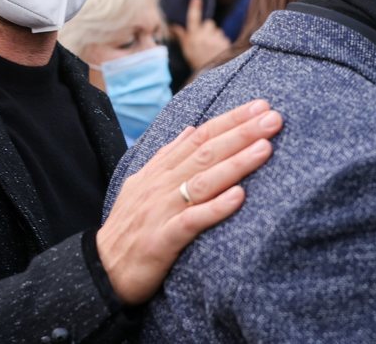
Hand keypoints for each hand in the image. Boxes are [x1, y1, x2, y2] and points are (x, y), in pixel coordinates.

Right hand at [97, 99, 281, 304]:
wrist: (102, 268)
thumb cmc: (130, 227)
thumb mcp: (143, 184)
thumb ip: (168, 157)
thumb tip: (190, 130)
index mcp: (160, 170)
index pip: (199, 136)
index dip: (230, 120)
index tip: (260, 106)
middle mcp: (162, 185)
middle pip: (206, 153)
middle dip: (241, 133)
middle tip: (273, 117)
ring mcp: (162, 211)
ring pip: (203, 182)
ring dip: (236, 163)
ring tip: (265, 148)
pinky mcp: (162, 240)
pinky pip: (192, 221)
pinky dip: (216, 208)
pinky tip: (239, 197)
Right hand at [171, 0, 230, 69]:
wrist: (211, 73)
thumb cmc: (196, 60)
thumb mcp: (186, 49)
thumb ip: (181, 36)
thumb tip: (174, 26)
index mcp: (193, 37)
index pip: (193, 18)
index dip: (195, 7)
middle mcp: (204, 36)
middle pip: (208, 23)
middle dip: (207, 28)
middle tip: (204, 38)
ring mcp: (216, 39)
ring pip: (216, 29)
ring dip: (214, 35)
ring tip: (211, 46)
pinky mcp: (225, 42)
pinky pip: (223, 36)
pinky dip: (220, 41)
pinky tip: (217, 49)